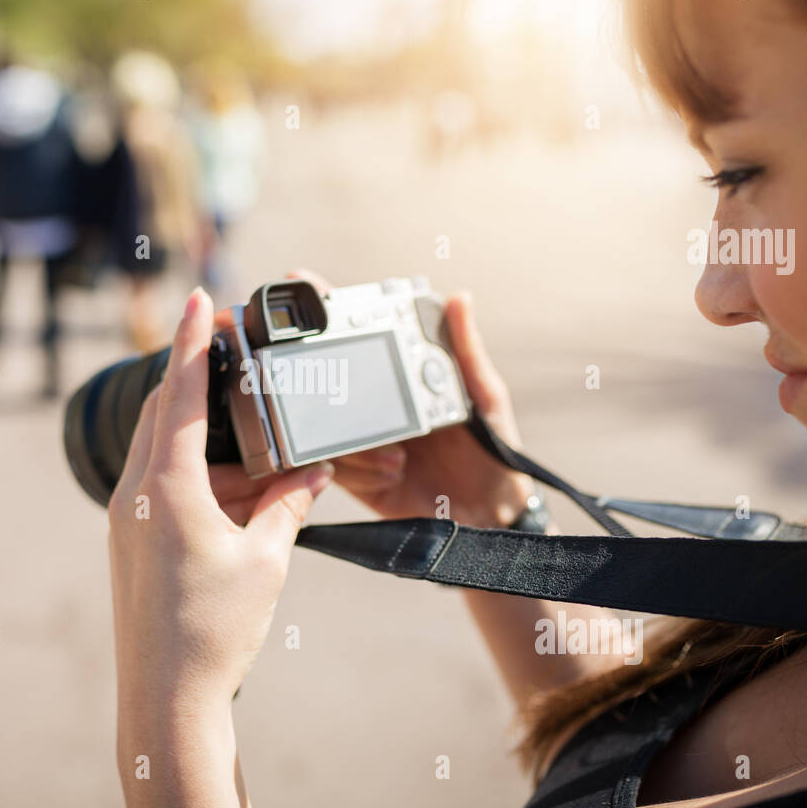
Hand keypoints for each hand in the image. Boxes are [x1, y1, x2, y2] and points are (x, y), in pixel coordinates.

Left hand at [108, 286, 334, 711]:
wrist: (166, 697)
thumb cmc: (215, 630)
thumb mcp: (266, 559)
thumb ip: (290, 503)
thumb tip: (314, 470)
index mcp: (167, 487)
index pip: (182, 392)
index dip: (193, 339)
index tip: (199, 296)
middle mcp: (136, 493)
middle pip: (166, 411)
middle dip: (199, 376)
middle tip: (231, 348)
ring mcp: (127, 516)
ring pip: (167, 449)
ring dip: (210, 439)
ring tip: (262, 450)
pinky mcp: (131, 539)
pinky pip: (164, 483)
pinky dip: (201, 474)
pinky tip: (242, 491)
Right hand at [287, 270, 534, 526]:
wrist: (490, 517)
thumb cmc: (494, 452)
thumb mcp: (485, 397)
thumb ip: (467, 351)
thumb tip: (460, 298)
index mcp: (403, 380)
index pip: (362, 339)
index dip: (331, 315)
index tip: (312, 291)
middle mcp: (377, 407)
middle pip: (330, 382)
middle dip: (321, 379)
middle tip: (321, 376)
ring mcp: (362, 441)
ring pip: (326, 428)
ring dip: (358, 442)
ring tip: (399, 455)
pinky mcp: (358, 478)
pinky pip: (336, 467)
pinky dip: (360, 468)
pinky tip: (394, 470)